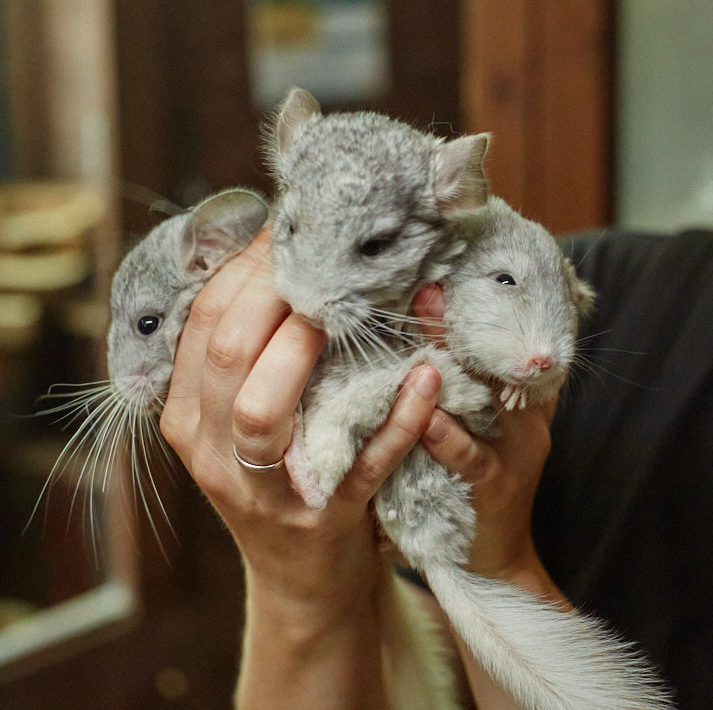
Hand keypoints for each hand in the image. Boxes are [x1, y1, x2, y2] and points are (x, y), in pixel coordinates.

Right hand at [159, 231, 441, 619]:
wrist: (304, 580)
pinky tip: (429, 377)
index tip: (292, 225)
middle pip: (225, 355)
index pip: (203, 322)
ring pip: (264, 412)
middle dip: (274, 292)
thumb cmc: (286, 473)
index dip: (247, 266)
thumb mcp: (249, 414)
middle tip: (326, 251)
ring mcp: (264, 490)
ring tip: (350, 307)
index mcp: (189, 415)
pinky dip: (397, 419)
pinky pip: (361, 464)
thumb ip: (254, 352)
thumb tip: (285, 256)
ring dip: (306, 349)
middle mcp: (213, 451)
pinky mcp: (323, 519)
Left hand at [411, 284, 558, 593]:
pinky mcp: (499, 487)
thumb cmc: (469, 484)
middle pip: (498, 356)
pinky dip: (448, 437)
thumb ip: (453, 382)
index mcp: (518, 392)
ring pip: (490, 398)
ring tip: (422, 334)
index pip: (502, 337)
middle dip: (463, 319)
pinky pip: (472, 458)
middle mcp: (525, 413)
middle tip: (424, 284)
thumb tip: (405, 328)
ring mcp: (517, 449)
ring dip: (455, 364)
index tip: (438, 265)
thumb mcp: (472, 424)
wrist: (493, 564)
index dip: (476, 301)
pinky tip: (425, 419)